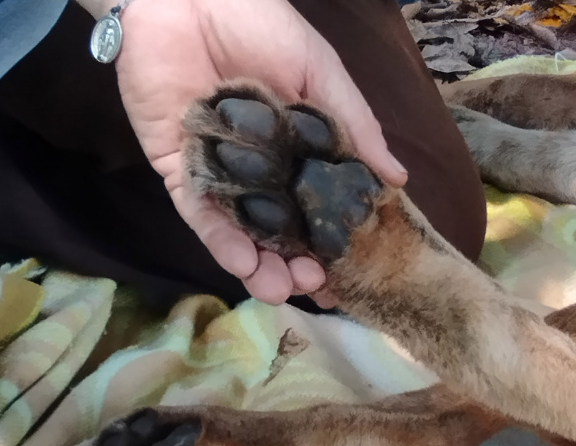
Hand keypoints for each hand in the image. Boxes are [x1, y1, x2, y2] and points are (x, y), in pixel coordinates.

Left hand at [112, 0, 406, 304]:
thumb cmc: (260, 24)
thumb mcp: (320, 73)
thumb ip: (354, 126)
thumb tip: (398, 181)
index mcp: (295, 148)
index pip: (315, 205)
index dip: (329, 239)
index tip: (347, 269)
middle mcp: (257, 168)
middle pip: (276, 228)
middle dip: (292, 261)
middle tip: (311, 286)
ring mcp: (217, 171)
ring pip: (237, 230)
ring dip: (256, 264)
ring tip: (278, 289)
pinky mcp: (177, 168)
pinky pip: (197, 211)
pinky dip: (218, 239)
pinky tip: (242, 262)